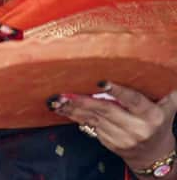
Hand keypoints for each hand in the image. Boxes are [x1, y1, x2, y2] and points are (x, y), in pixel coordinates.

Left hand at [50, 82, 176, 173]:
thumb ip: (167, 91)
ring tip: (56, 99)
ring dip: (72, 109)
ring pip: (93, 119)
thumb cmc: (158, 123)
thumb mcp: (167, 107)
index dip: (118, 91)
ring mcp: (121, 137)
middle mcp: (136, 128)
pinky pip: (89, 126)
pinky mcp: (109, 142)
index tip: (102, 82)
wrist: (155, 155)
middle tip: (64, 92)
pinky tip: (62, 108)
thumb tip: (169, 65)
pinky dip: (74, 116)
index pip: (133, 101)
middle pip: (106, 111)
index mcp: (151, 116)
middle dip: (83, 101)